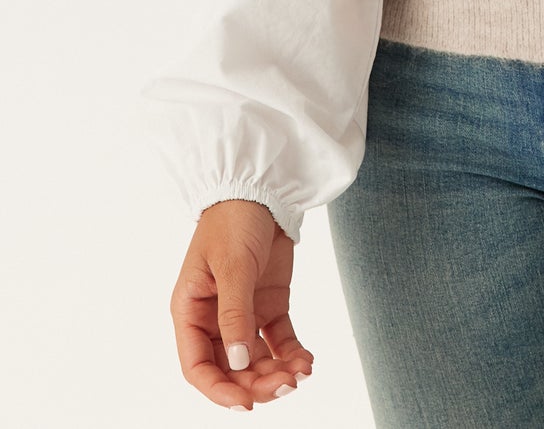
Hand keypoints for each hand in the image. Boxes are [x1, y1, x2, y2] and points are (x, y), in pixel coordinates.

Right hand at [170, 199, 313, 409]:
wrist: (262, 187)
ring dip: (276, 372)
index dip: (219, 390)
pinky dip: (291, 354)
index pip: (198, 366)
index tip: (246, 403)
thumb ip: (234, 314)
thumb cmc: (234, 219)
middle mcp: (214, 318)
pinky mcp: (269, 303)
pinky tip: (306, 361)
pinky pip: (278, 340)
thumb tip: (238, 363)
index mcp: (191, 311)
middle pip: (230, 369)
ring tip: (300, 372)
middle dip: (256, 383)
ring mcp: (243, 312)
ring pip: (256, 360)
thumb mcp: (232, 265)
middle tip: (286, 385)